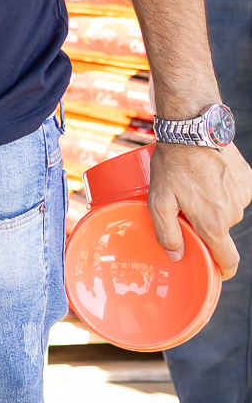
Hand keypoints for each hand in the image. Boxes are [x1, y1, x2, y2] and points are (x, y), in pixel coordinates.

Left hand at [150, 137, 251, 277]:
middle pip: (221, 232)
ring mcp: (243, 195)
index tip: (216, 272)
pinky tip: (207, 177)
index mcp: (213, 223)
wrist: (193, 130)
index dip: (223, 271)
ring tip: (193, 188)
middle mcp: (233, 213)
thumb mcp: (159, 200)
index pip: (229, 260)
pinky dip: (222, 191)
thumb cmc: (173, 165)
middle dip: (205, 226)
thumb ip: (167, 232)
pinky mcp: (247, 179)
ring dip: (213, 206)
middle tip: (185, 209)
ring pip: (227, 212)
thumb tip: (176, 256)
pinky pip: (234, 194)